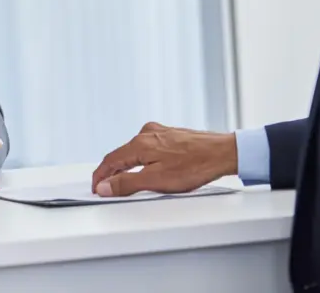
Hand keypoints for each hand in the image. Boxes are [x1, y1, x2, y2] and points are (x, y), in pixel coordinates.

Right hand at [91, 122, 237, 196]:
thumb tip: (104, 186)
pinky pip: (149, 148)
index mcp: (140, 144)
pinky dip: (142, 159)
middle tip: (107, 187)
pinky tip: (147, 167)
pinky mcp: (172, 135)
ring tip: (125, 180)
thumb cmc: (195, 165)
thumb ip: (126, 183)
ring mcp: (160, 132)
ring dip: (127, 165)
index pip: (110, 160)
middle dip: (112, 171)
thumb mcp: (156, 180)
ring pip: (135, 150)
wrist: (223, 152)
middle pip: (121, 154)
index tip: (96, 187)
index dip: (101, 176)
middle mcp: (147, 133)